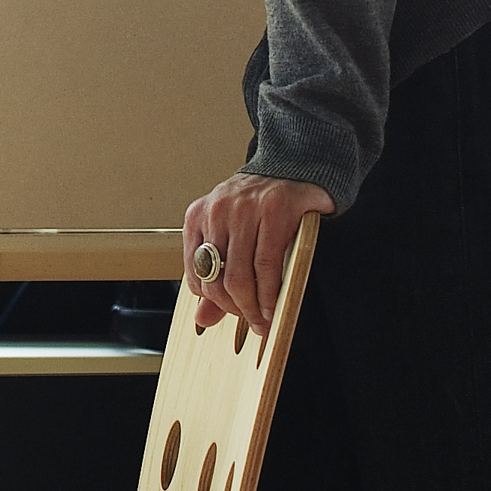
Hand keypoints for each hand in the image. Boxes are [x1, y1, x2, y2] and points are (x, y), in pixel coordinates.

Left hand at [181, 173, 330, 341]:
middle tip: (252, 321)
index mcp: (198, 216)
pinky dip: (270, 295)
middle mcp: (217, 211)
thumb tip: (201, 320)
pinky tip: (274, 306)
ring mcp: (244, 209)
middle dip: (234, 309)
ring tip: (263, 319)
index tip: (232, 313)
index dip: (214, 302)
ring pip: (239, 277)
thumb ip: (216, 277)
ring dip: (252, 307)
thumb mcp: (232, 236)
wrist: (296, 168)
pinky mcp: (274, 211)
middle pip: (215, 279)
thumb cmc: (262, 206)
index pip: (195, 275)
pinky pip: (266, 267)